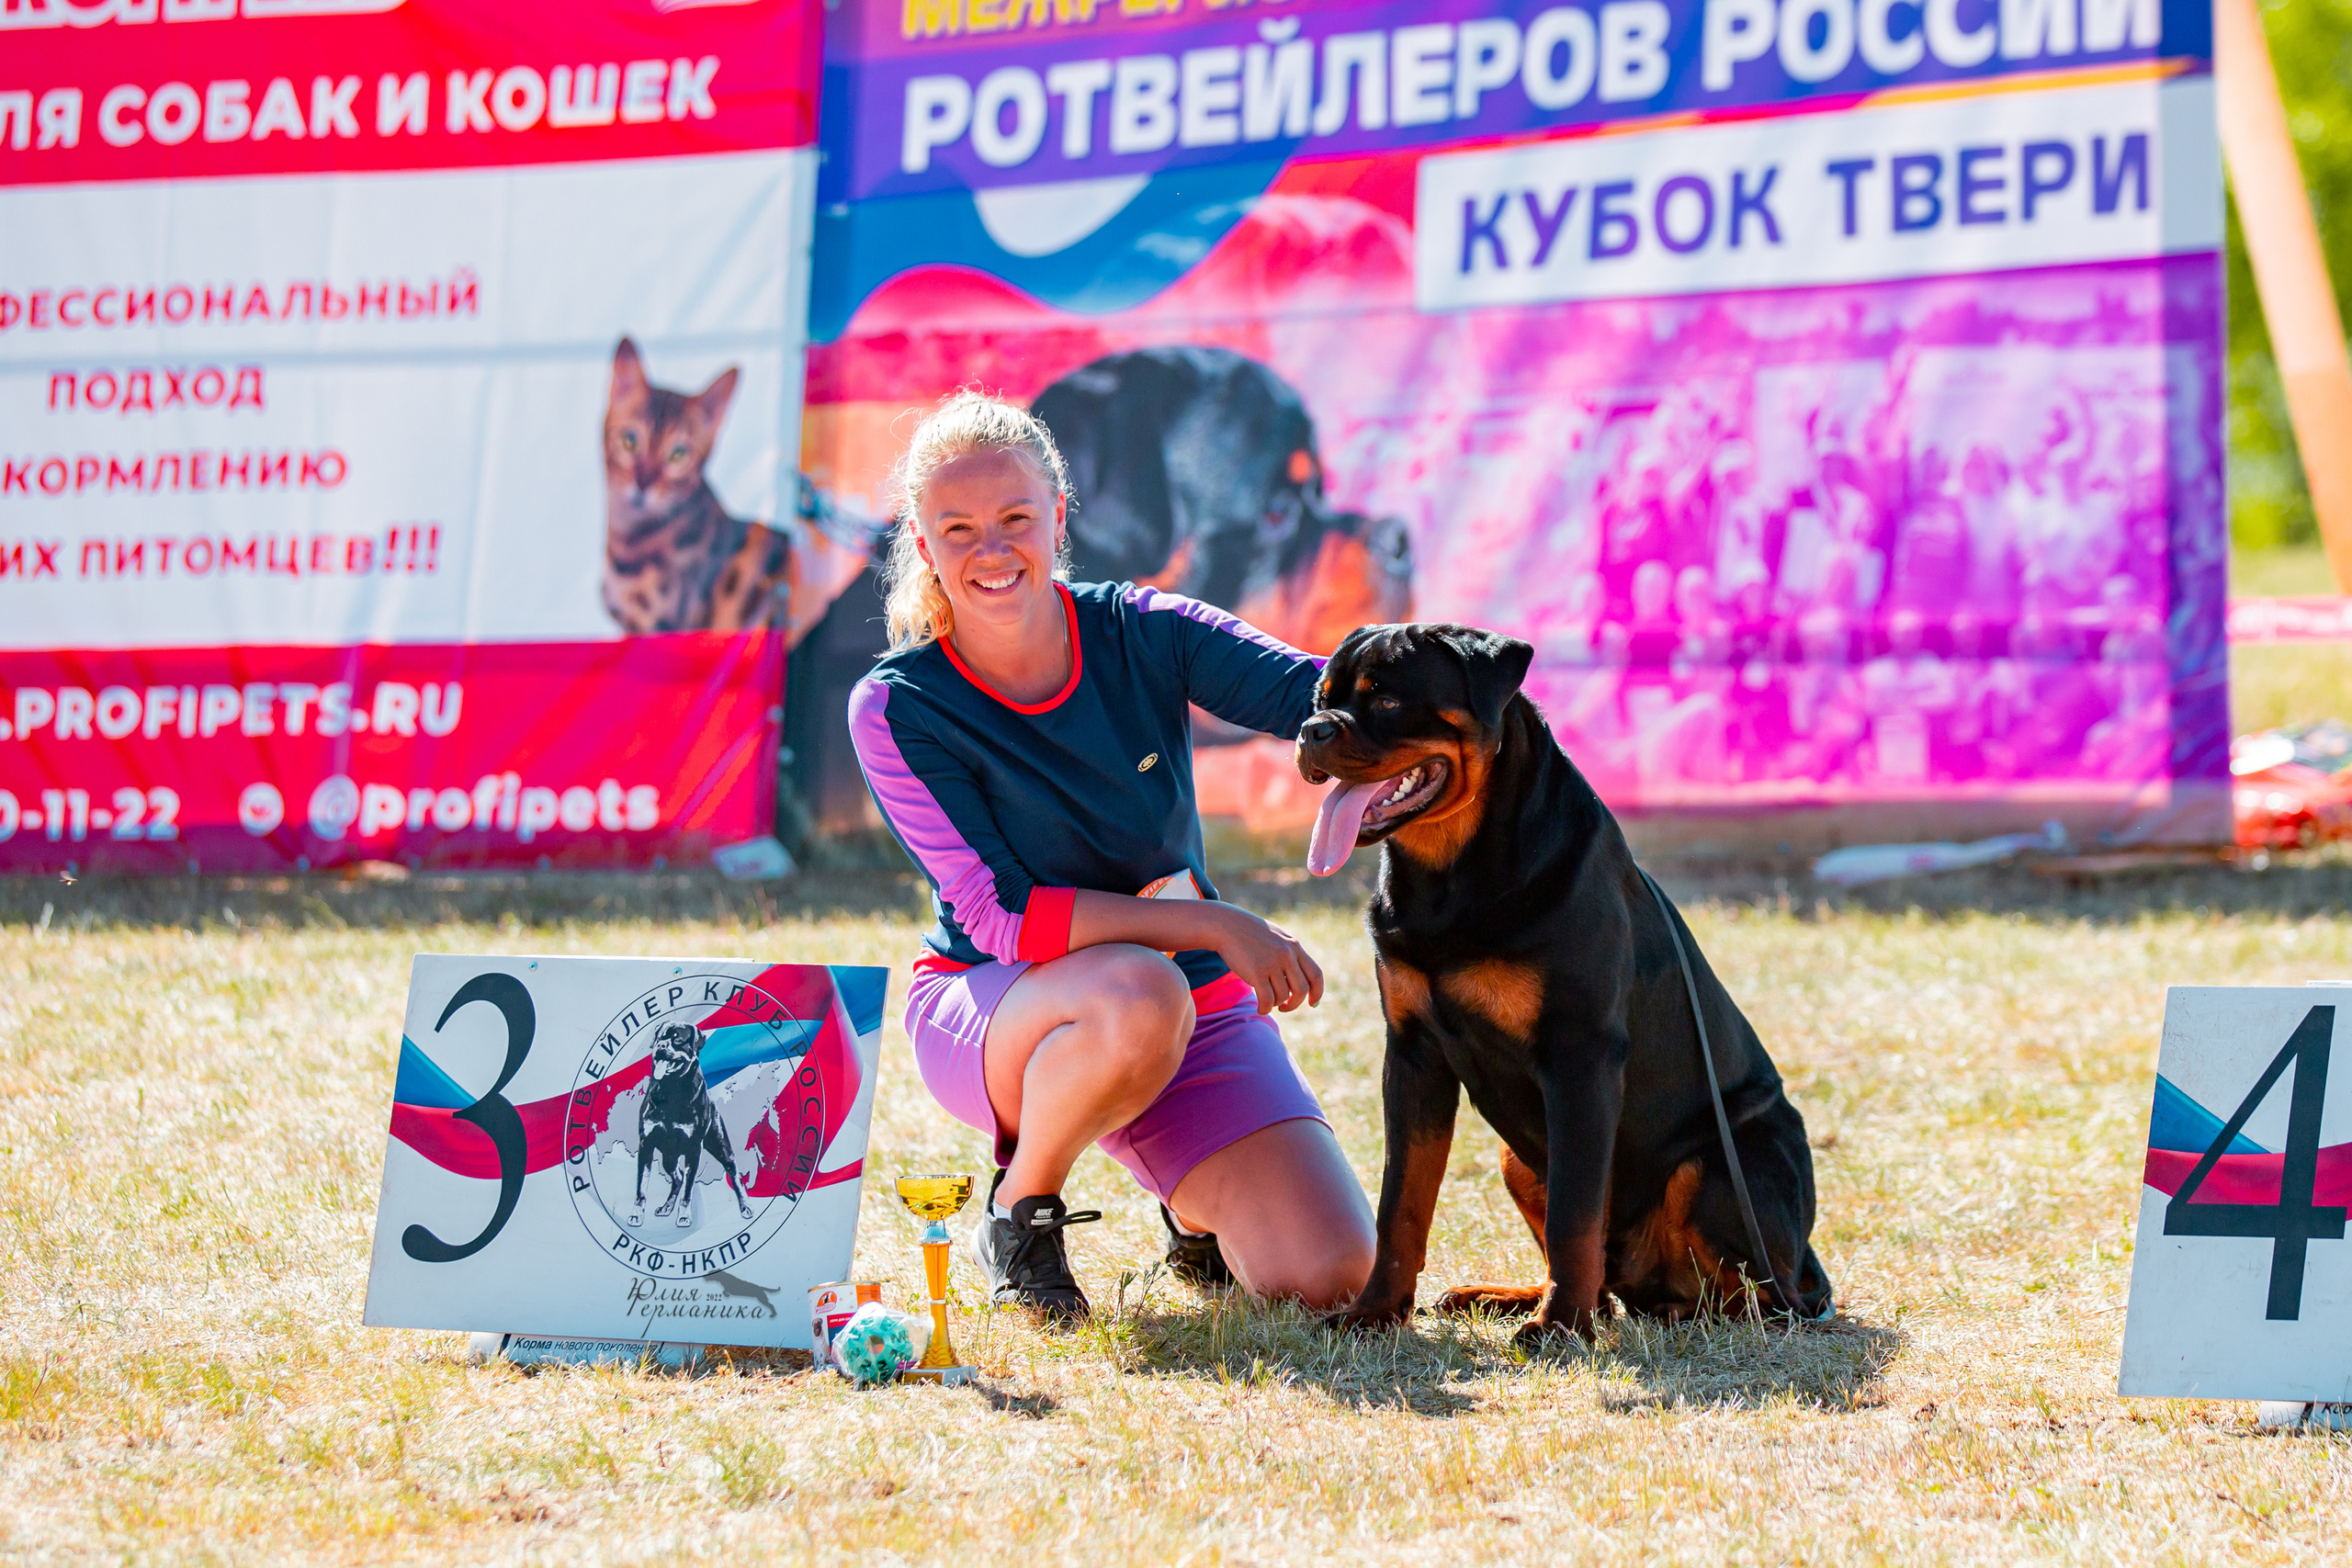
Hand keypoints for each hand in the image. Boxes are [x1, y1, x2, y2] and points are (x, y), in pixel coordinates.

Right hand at [1208, 905, 1323, 1014]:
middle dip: (1295, 1003)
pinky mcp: (1256, 972)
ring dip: (1275, 1003)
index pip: (1316, 975)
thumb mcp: (1276, 938)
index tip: (1312, 1004)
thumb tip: (1300, 983)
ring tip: (1266, 999)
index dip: (1317, 993)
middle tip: (1284, 1007)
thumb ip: (1290, 955)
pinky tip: (1260, 1008)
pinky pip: (1267, 1000)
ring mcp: (1272, 963)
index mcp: (1294, 947)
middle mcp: (1286, 955)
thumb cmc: (1250, 934)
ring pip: (1282, 996)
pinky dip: (1265, 1008)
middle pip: (1302, 989)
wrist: (1226, 926)